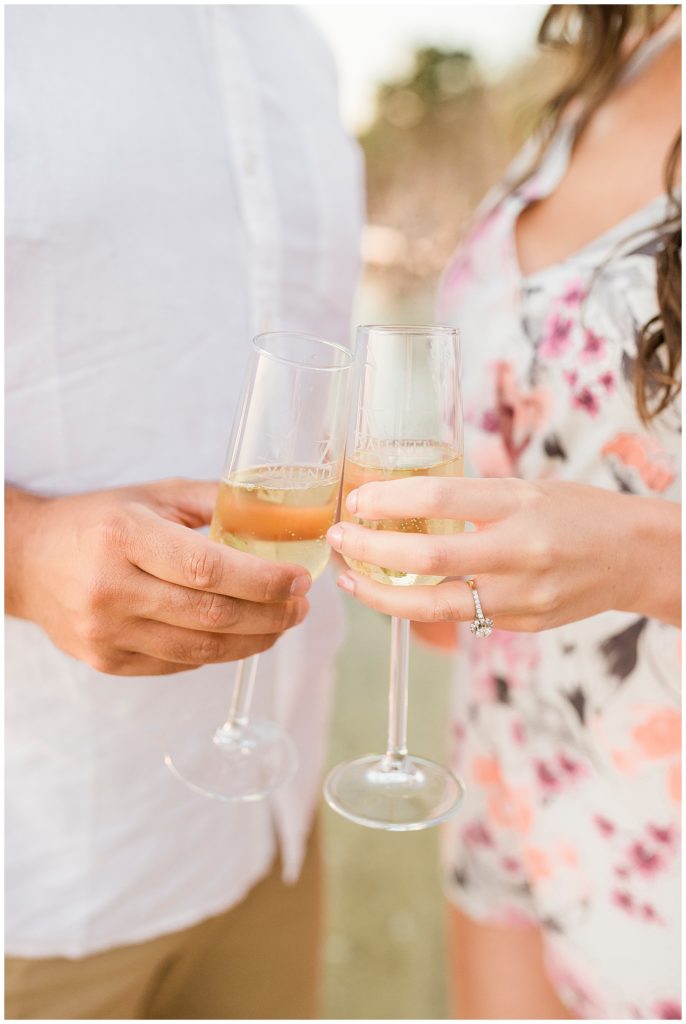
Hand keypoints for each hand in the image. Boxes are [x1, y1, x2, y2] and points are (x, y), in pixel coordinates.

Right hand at [5, 479, 310, 674]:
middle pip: (210, 615)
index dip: (262, 580)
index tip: (300, 579)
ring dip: (253, 640)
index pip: (207, 569)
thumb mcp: (152, 495)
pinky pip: (179, 663)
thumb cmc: (98, 522)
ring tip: (282, 623)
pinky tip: (240, 636)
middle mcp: (110, 589)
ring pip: (200, 650)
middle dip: (270, 614)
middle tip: (301, 605)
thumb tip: (277, 514)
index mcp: (123, 537)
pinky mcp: (106, 661)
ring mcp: (106, 632)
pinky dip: (218, 652)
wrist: (28, 561)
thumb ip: (212, 502)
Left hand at [326, 477, 680, 630]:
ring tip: (349, 579)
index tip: (356, 500)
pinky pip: (457, 616)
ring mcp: (521, 596)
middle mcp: (520, 551)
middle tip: (338, 539)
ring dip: (380, 594)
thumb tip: (401, 504)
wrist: (633, 557)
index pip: (439, 496)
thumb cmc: (577, 511)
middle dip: (369, 549)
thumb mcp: (525, 488)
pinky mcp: (520, 624)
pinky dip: (418, 605)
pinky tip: (394, 594)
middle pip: (426, 555)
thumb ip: (470, 499)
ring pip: (432, 604)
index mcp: (520, 503)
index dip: (387, 499)